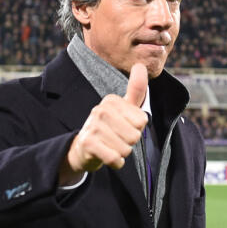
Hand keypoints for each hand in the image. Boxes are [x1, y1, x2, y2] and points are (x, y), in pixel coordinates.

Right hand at [60, 62, 147, 183]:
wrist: (84, 149)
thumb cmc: (110, 128)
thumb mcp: (124, 108)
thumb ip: (136, 90)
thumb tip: (141, 65)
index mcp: (111, 100)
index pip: (142, 121)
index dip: (136, 129)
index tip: (123, 127)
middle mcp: (100, 109)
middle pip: (135, 135)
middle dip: (129, 143)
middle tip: (116, 138)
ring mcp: (93, 126)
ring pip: (126, 148)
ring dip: (122, 153)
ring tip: (111, 146)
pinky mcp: (88, 143)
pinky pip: (115, 158)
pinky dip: (116, 162)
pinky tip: (107, 156)